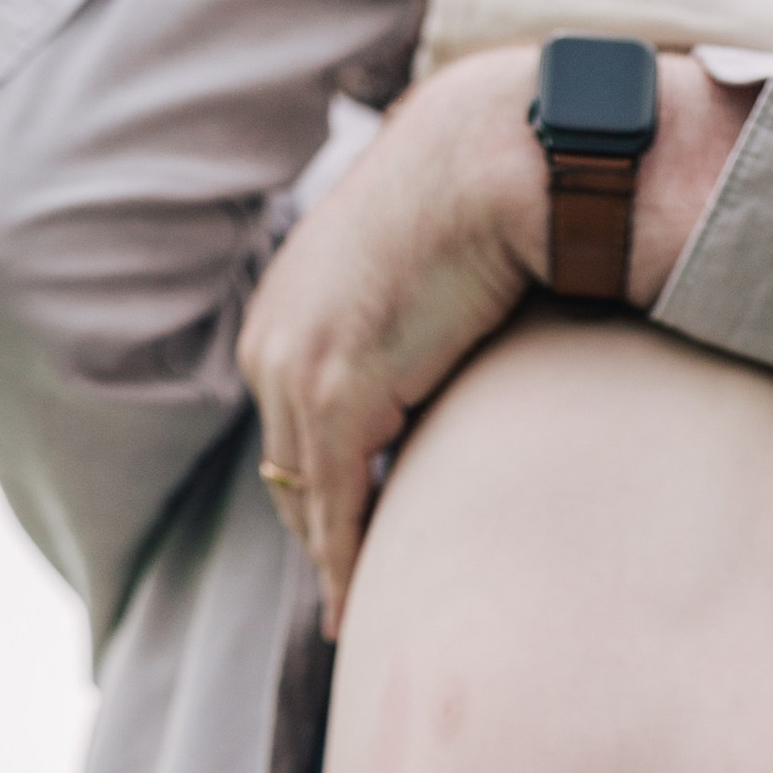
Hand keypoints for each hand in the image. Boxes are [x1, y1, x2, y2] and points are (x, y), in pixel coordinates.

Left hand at [241, 46, 756, 629]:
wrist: (499, 155)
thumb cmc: (486, 194)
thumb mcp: (427, 262)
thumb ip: (418, 313)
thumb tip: (453, 338)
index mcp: (287, 304)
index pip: (294, 425)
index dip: (318, 489)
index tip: (342, 536)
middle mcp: (274, 338)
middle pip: (292, 470)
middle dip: (318, 532)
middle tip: (350, 596)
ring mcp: (298, 367)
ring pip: (309, 498)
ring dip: (335, 562)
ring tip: (360, 618)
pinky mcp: (339, 395)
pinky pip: (337, 506)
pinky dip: (346, 564)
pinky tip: (358, 613)